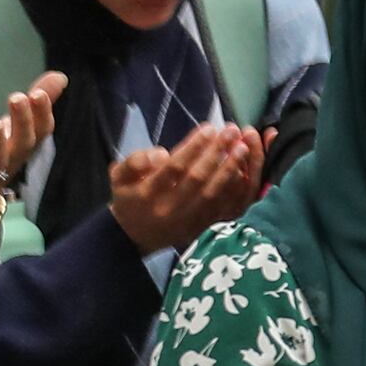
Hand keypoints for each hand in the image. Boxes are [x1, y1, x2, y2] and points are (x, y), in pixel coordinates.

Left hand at [0, 70, 62, 225]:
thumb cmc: (2, 150)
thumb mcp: (19, 124)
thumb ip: (38, 102)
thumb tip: (60, 76)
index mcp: (28, 141)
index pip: (42, 127)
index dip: (43, 111)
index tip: (40, 91)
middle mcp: (16, 155)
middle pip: (26, 141)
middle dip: (26, 120)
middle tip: (22, 97)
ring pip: (3, 156)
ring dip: (0, 140)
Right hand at [107, 123, 263, 251]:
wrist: (136, 236)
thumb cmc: (130, 198)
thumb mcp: (118, 177)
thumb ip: (133, 161)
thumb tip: (160, 154)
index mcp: (147, 195)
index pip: (174, 168)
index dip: (193, 148)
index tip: (209, 128)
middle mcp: (171, 209)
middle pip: (198, 179)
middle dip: (217, 153)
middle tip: (232, 131)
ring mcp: (191, 220)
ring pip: (216, 194)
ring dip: (232, 169)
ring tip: (243, 147)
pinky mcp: (205, 225)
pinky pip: (227, 208)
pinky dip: (239, 189)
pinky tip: (247, 170)